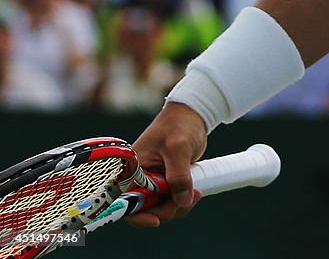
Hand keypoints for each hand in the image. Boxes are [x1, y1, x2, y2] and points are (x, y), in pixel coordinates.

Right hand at [125, 101, 207, 226]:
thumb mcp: (178, 148)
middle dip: (167, 210)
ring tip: (196, 192)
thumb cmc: (179, 124)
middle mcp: (140, 177)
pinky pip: (172, 200)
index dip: (138, 216)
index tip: (156, 221)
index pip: (126, 201)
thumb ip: (179, 176)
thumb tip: (182, 202)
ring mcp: (154, 180)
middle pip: (147, 209)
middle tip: (186, 199)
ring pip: (162, 207)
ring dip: (178, 206)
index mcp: (133, 169)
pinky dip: (183, 200)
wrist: (193, 114)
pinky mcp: (166, 181)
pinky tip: (196, 190)